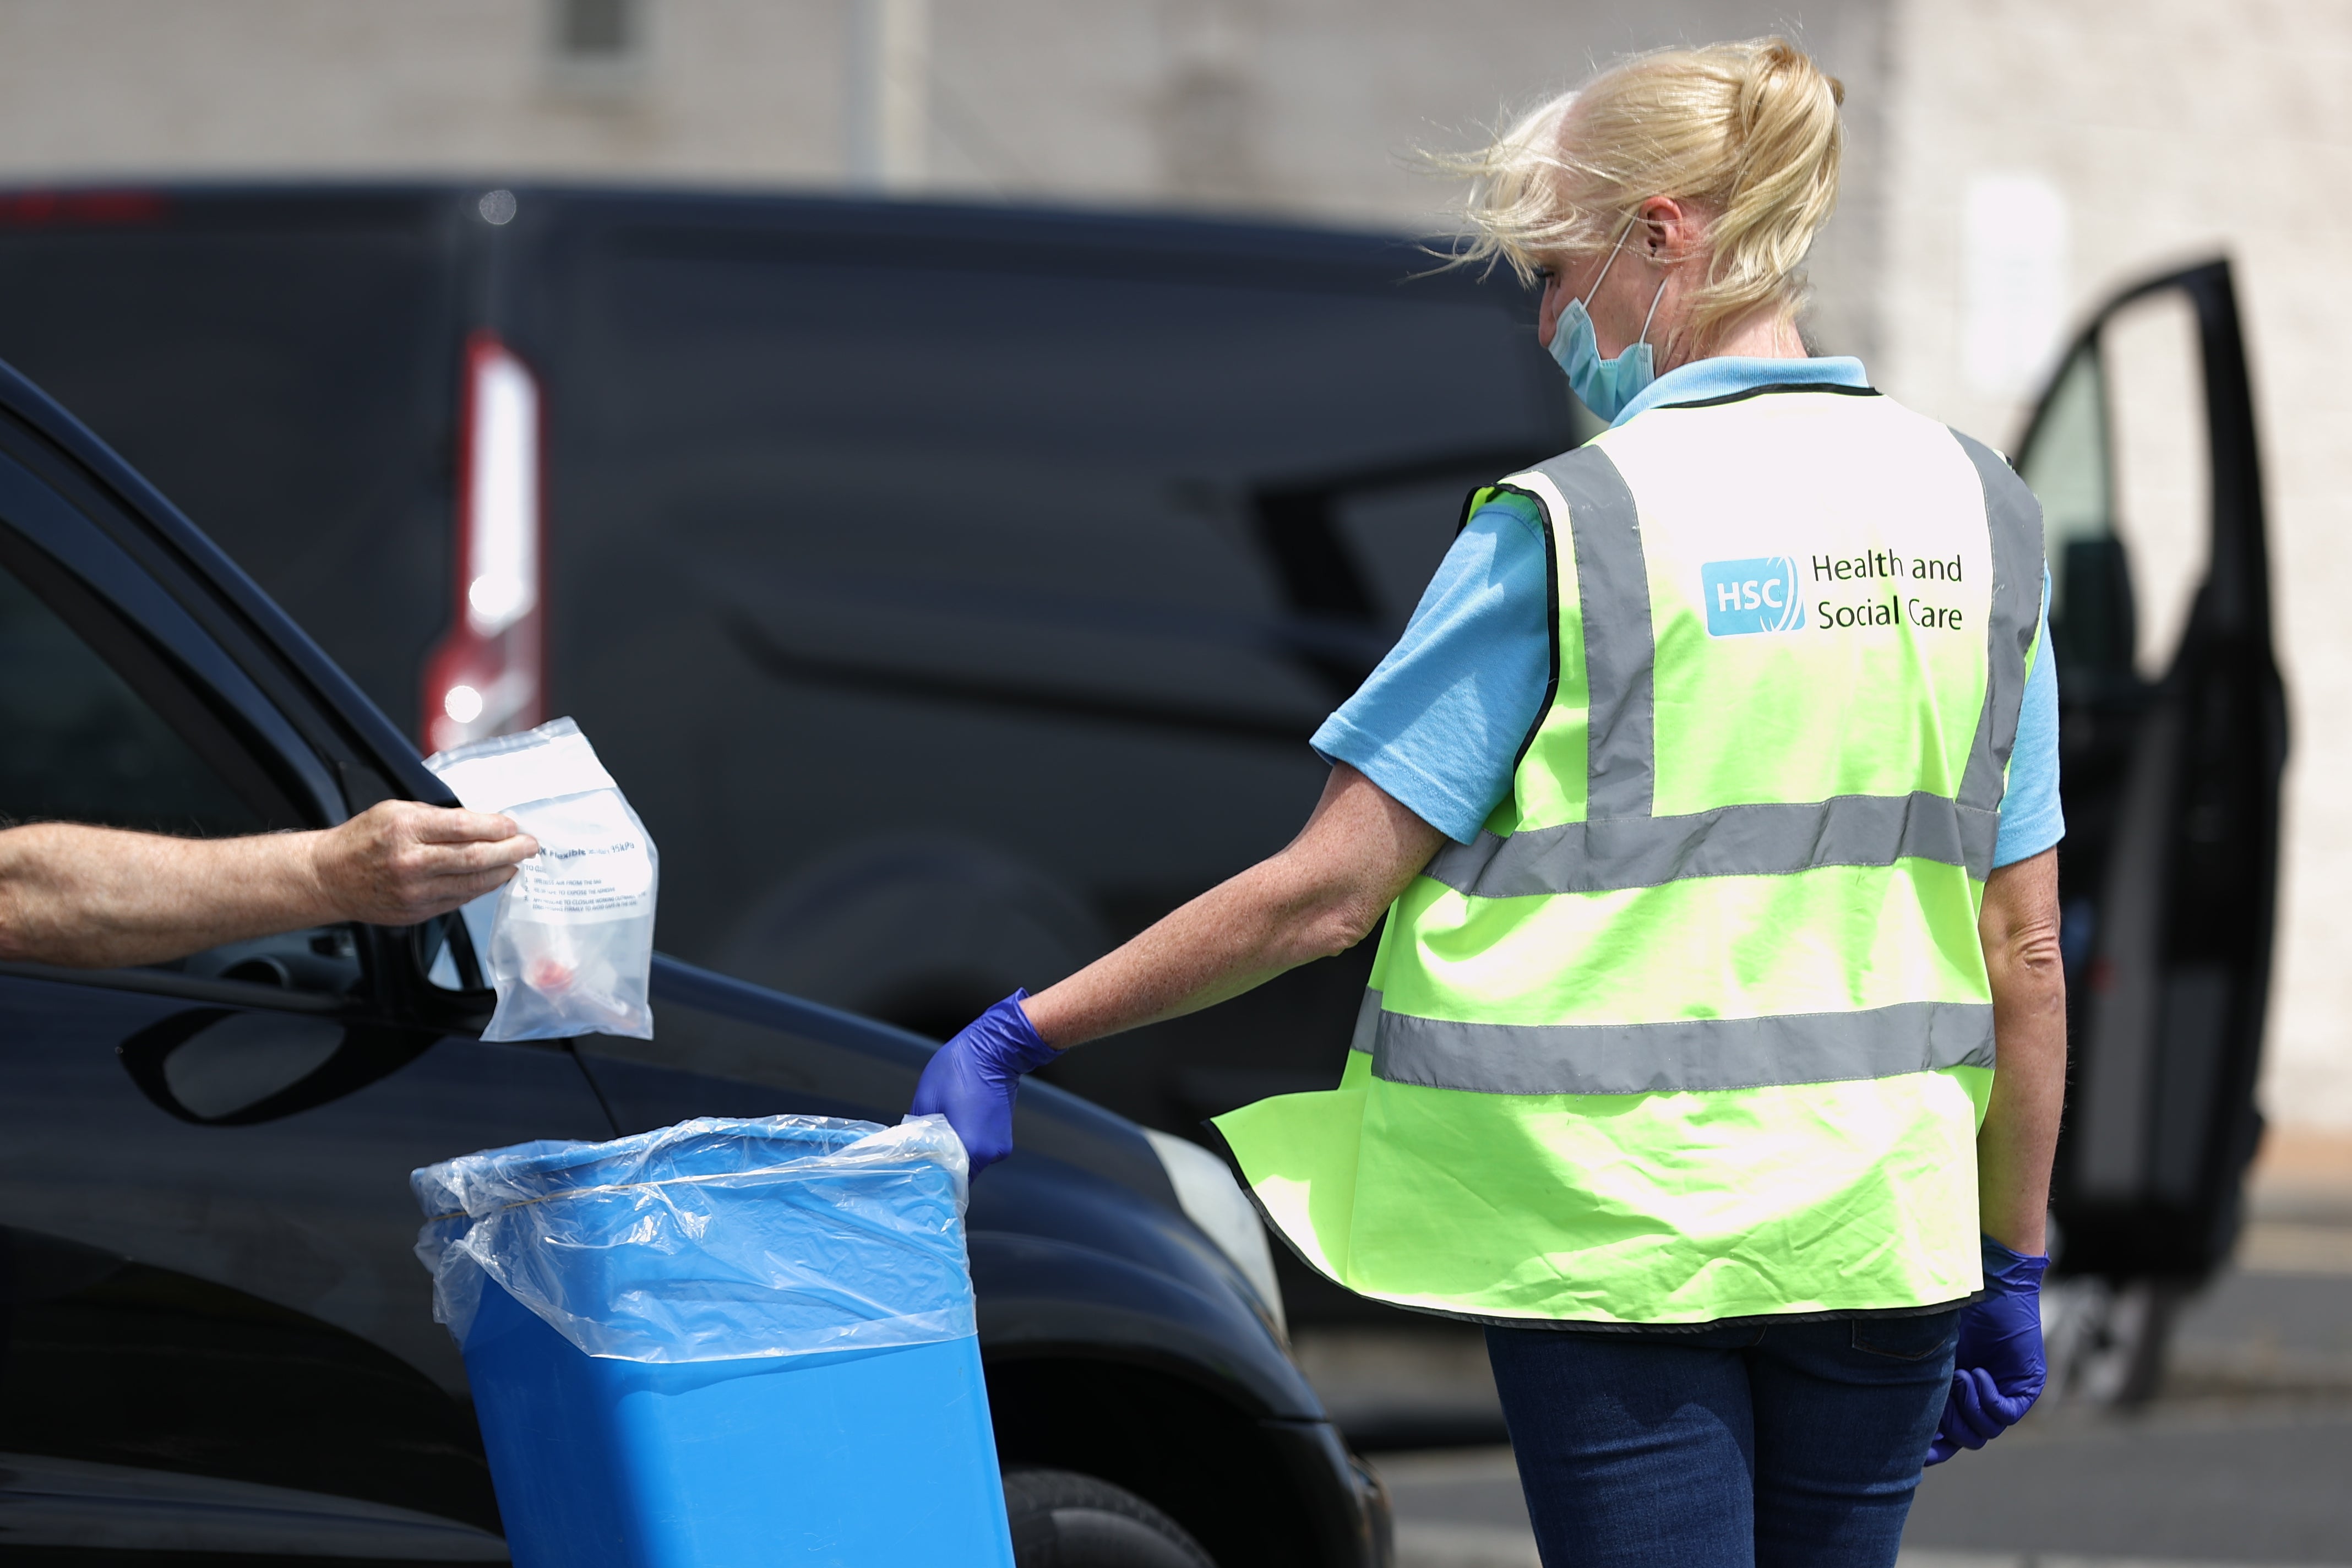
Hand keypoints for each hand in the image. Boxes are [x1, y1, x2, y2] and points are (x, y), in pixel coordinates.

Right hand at [311, 801, 537, 925]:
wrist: (329, 877)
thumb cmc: (362, 839)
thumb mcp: (396, 811)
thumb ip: (437, 816)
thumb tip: (480, 821)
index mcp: (406, 830)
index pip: (464, 827)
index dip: (496, 826)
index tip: (514, 825)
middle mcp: (411, 863)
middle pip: (476, 857)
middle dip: (511, 851)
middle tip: (530, 845)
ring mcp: (415, 892)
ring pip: (473, 884)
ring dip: (502, 872)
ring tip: (517, 862)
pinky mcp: (417, 913)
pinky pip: (459, 899)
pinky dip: (481, 888)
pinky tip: (492, 878)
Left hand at [908, 991, 1060, 1173]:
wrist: (997, 1048)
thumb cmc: (961, 1067)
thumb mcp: (925, 1099)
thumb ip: (916, 1134)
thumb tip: (908, 1151)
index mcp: (969, 1147)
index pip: (946, 1183)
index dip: (929, 1182)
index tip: (914, 1180)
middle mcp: (989, 1154)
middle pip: (957, 1176)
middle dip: (939, 1168)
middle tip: (920, 1158)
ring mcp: (999, 1147)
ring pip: (968, 1164)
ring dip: (952, 1156)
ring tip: (937, 1136)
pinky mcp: (1002, 1138)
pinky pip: (978, 1151)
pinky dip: (965, 1145)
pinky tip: (955, 1126)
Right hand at [1924, 1236, 2049, 1464]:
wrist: (1988, 1285)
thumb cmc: (1952, 1311)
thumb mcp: (1931, 1356)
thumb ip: (1922, 1386)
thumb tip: (1898, 1423)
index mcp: (1957, 1395)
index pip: (1948, 1438)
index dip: (1933, 1449)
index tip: (1917, 1453)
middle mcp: (1981, 1399)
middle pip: (1966, 1439)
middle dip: (1949, 1421)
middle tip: (1942, 1389)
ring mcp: (2005, 1394)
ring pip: (1986, 1431)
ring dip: (1967, 1406)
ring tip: (1960, 1374)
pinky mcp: (2025, 1387)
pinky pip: (2005, 1414)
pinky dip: (1987, 1399)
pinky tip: (1977, 1373)